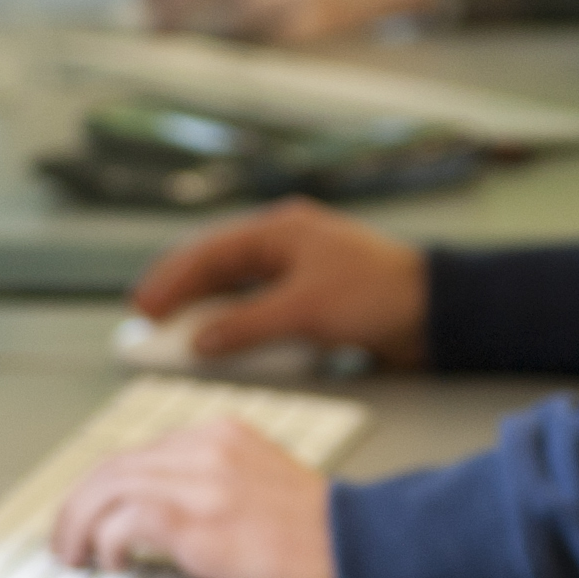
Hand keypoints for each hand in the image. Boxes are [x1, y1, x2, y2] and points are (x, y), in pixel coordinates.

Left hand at [46, 418, 340, 577]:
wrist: (362, 552)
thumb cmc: (320, 537)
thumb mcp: (260, 485)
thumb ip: (211, 486)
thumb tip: (158, 521)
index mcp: (220, 436)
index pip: (139, 452)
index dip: (104, 488)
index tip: (90, 514)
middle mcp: (205, 448)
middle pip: (112, 466)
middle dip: (78, 506)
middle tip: (68, 541)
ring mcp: (200, 481)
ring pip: (107, 488)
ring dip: (79, 526)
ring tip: (76, 557)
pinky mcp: (198, 521)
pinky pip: (126, 521)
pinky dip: (108, 543)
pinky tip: (114, 563)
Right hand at [129, 200, 428, 367]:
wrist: (435, 312)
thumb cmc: (378, 294)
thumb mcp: (305, 310)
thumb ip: (247, 324)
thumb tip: (200, 340)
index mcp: (280, 230)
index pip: (209, 252)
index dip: (171, 281)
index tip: (143, 310)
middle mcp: (284, 245)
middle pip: (216, 269)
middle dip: (180, 297)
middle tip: (146, 325)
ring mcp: (297, 272)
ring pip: (235, 291)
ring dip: (207, 314)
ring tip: (175, 339)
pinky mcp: (311, 300)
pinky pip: (259, 310)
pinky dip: (237, 328)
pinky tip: (221, 346)